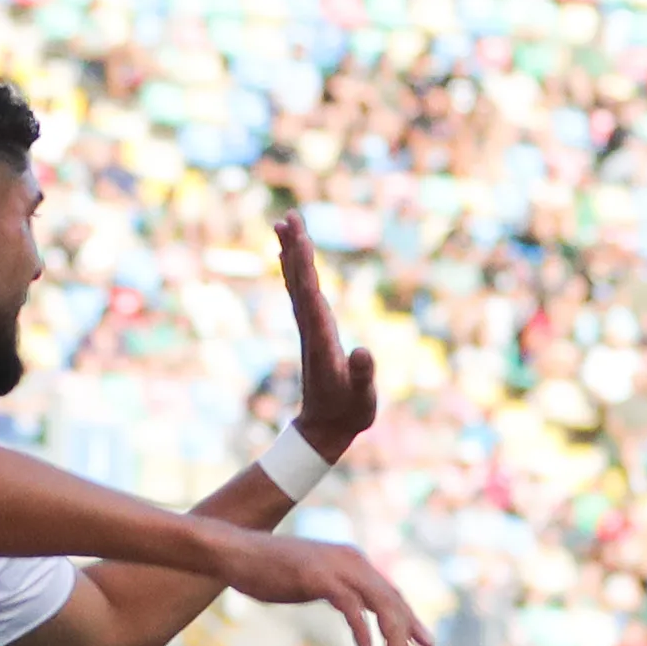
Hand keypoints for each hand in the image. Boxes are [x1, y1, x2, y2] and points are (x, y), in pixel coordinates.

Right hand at [208, 524, 430, 645]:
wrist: (238, 553)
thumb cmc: (271, 569)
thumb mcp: (314, 579)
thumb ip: (337, 590)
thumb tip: (351, 606)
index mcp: (354, 562)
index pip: (391, 592)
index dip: (409, 618)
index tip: (424, 643)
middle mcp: (352, 561)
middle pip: (392, 600)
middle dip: (406, 636)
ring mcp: (337, 566)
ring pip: (379, 603)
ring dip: (392, 637)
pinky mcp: (319, 576)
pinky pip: (350, 605)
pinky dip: (361, 629)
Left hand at [275, 212, 375, 463]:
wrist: (324, 430)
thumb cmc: (348, 414)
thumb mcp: (362, 400)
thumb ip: (362, 375)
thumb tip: (363, 351)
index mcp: (322, 339)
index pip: (311, 293)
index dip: (305, 264)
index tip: (299, 236)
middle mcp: (311, 328)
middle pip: (299, 280)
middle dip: (294, 247)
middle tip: (288, 215)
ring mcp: (310, 328)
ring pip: (297, 283)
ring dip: (290, 253)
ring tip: (283, 224)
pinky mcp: (313, 331)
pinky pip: (301, 293)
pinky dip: (295, 270)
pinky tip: (290, 256)